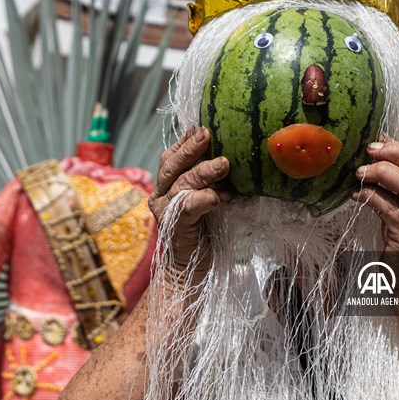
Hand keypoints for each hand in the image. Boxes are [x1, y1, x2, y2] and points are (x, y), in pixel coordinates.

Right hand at [148, 126, 231, 270]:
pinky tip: (225, 196)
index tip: (200, 126)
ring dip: (203, 171)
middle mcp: (160, 196)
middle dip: (190, 147)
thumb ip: (213, 181)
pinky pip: (189, 207)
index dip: (183, 140)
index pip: (171, 157)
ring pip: (181, 183)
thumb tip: (238, 157)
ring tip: (224, 163)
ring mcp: (165, 211)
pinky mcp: (175, 226)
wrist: (191, 272)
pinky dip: (208, 198)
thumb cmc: (206, 233)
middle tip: (207, 133)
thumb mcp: (210, 200)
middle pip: (172, 165)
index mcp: (166, 186)